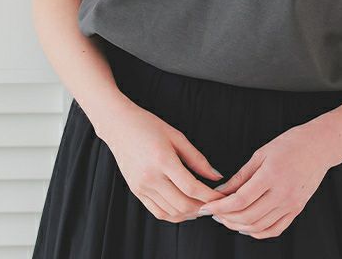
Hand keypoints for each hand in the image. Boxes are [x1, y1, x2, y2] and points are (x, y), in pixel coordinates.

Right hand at [99, 102, 228, 222]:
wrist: (119, 126)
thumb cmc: (148, 126)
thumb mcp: (176, 136)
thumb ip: (197, 158)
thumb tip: (216, 176)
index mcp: (163, 160)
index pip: (191, 187)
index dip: (210, 196)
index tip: (222, 196)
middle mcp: (151, 177)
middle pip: (183, 204)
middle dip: (203, 207)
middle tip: (215, 203)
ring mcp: (142, 187)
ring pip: (172, 212)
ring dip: (190, 214)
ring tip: (202, 206)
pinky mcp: (137, 192)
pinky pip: (158, 212)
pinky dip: (174, 215)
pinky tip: (184, 208)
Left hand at [195, 121, 340, 238]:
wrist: (319, 146)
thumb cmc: (290, 144)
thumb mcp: (261, 154)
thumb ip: (241, 176)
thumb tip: (221, 192)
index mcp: (271, 176)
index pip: (240, 200)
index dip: (220, 206)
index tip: (206, 207)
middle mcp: (282, 194)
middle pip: (248, 216)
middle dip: (226, 218)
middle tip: (213, 212)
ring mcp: (291, 205)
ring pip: (259, 227)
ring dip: (238, 227)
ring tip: (226, 218)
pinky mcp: (297, 210)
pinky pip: (274, 230)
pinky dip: (257, 233)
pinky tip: (246, 227)